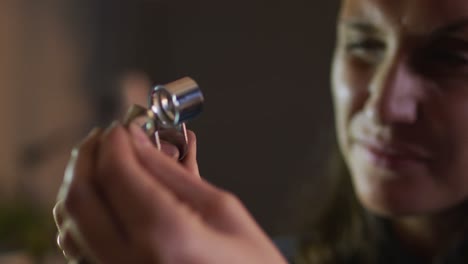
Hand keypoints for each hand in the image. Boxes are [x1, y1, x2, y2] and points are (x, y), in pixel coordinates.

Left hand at [53, 123, 285, 263]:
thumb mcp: (222, 209)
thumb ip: (174, 173)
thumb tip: (141, 141)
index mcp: (168, 237)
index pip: (118, 174)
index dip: (115, 141)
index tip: (124, 127)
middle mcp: (131, 261)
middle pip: (82, 197)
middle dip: (90, 156)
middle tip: (110, 137)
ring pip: (71, 222)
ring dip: (83, 182)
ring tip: (106, 160)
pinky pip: (79, 245)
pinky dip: (83, 213)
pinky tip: (104, 197)